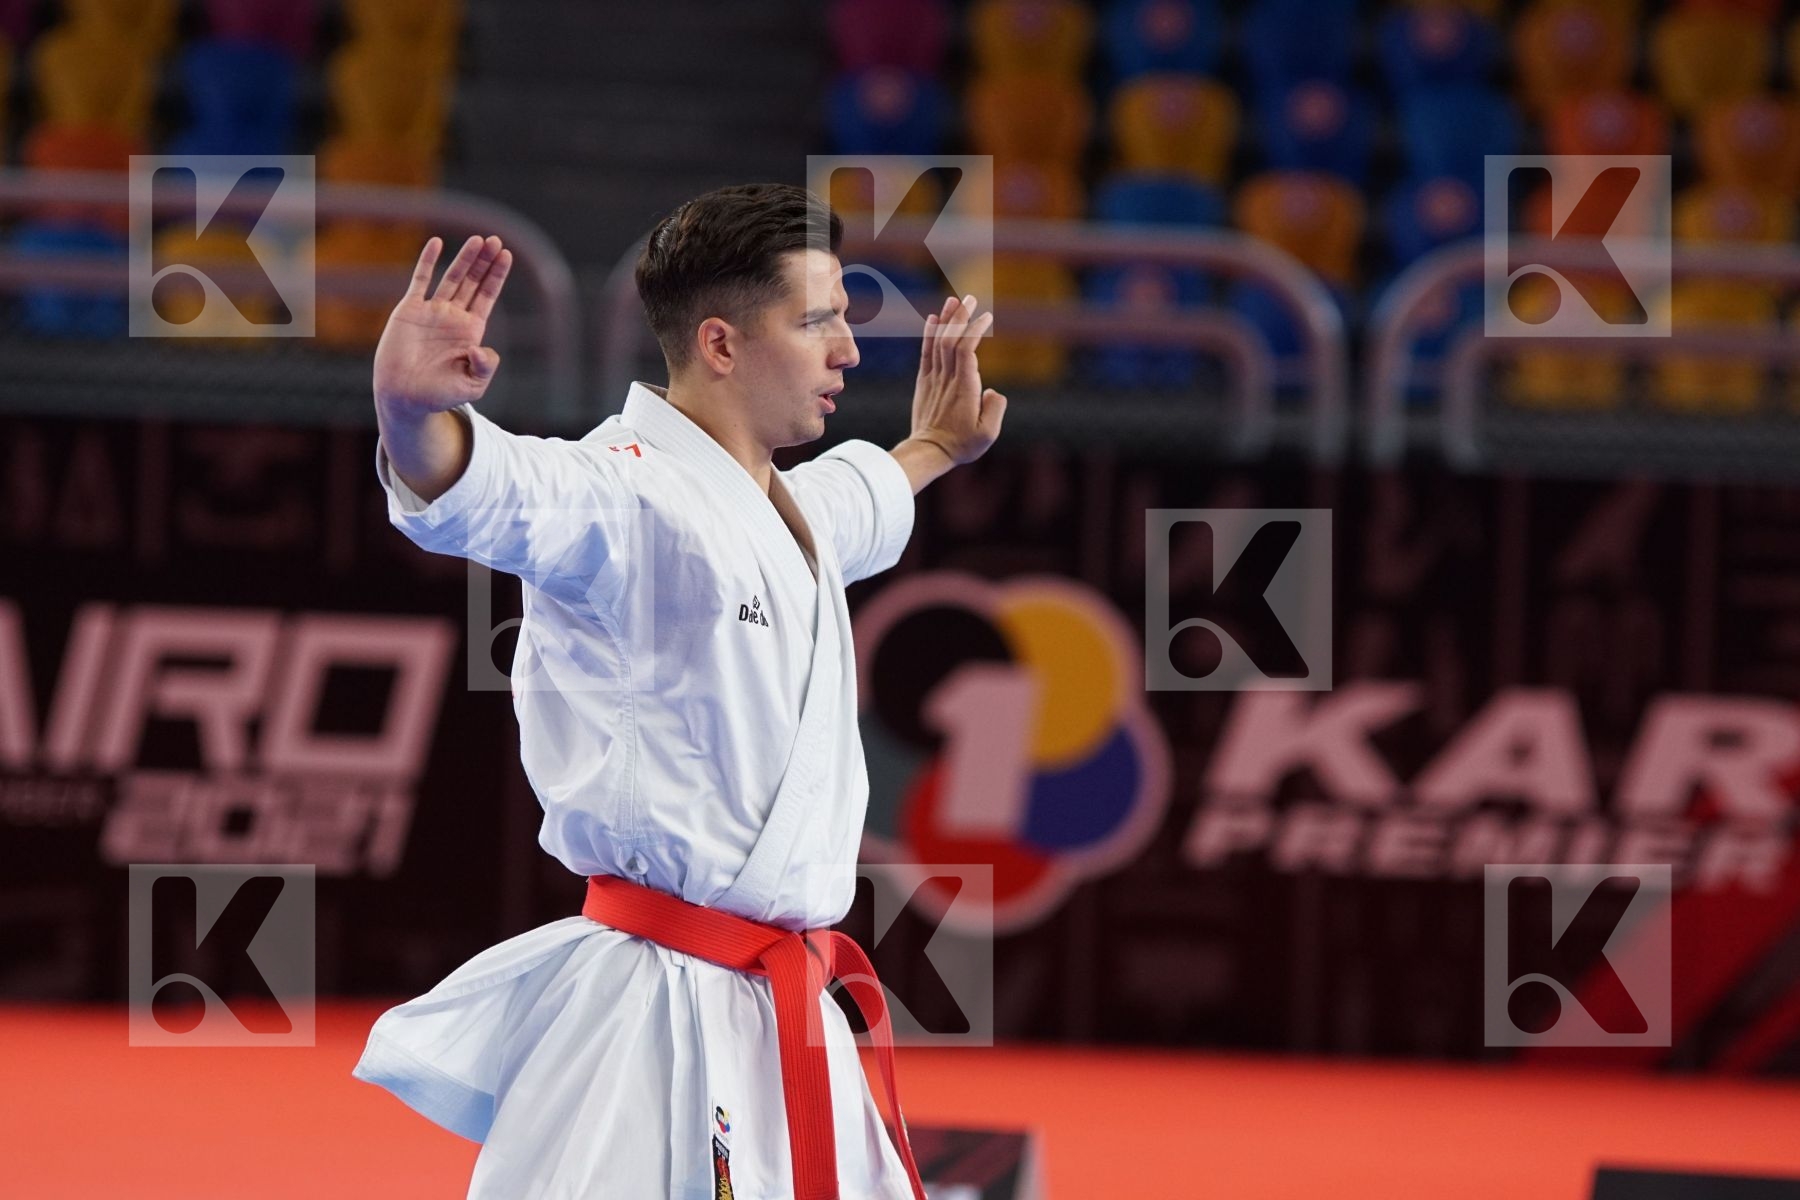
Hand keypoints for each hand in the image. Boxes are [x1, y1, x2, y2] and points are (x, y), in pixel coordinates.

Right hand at [373, 235, 513, 412]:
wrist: (404, 397)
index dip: (497, 276)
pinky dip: (428, 262)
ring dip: (465, 259)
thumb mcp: (472, 386)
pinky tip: (437, 243)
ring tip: (478, 240)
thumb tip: (481, 348)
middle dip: (485, 262)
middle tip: (496, 240)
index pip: (487, 296)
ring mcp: (431, 312)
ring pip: (452, 278)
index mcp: (470, 331)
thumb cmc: (439, 395)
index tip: (506, 255)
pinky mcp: (410, 311)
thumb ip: (485, 367)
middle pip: (473, 282)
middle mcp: (453, 317)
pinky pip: (420, 281)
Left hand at [909, 293, 1006, 465]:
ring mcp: (933, 379)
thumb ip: (995, 410)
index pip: (966, 351)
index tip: (986, 317)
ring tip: (953, 300)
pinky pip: (926, 353)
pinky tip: (933, 318)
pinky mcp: (924, 382)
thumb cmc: (962, 445)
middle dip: (960, 317)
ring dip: (946, 320)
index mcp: (964, 388)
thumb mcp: (987, 435)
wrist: (929, 452)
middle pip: (951, 340)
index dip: (974, 331)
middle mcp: (947, 379)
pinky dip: (929, 334)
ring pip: (938, 343)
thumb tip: (993, 390)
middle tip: (970, 297)